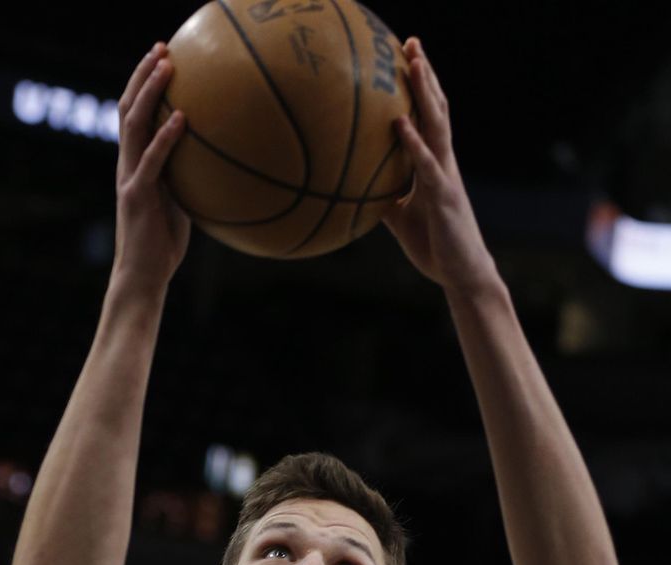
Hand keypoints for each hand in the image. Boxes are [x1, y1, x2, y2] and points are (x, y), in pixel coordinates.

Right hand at [112, 42, 189, 298]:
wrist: (143, 276)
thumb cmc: (162, 244)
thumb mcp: (178, 203)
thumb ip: (185, 179)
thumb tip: (214, 162)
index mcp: (135, 165)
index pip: (133, 117)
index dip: (144, 86)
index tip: (163, 59)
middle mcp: (127, 165)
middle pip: (128, 109)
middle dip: (143, 75)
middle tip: (162, 48)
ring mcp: (130, 178)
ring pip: (133, 125)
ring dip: (150, 92)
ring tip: (167, 66)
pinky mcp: (138, 196)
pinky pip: (152, 161)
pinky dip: (165, 137)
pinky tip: (182, 117)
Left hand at [384, 38, 498, 295]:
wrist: (461, 273)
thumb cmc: (433, 243)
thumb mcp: (400, 216)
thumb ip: (382, 195)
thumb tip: (351, 184)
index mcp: (433, 165)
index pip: (428, 117)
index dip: (419, 87)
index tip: (405, 56)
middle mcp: (443, 163)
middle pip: (436, 110)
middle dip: (425, 75)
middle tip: (412, 42)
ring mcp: (446, 177)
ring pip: (438, 126)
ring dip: (425, 94)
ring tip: (414, 63)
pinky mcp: (444, 198)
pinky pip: (427, 166)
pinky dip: (414, 143)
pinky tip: (400, 123)